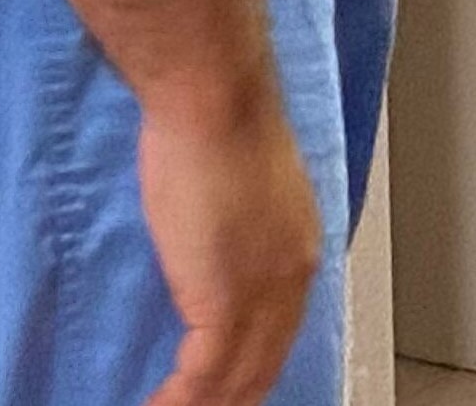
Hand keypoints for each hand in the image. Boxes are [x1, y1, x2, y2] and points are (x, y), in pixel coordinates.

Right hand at [136, 80, 322, 405]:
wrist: (211, 99)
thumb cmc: (210, 121)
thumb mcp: (231, 186)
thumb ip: (229, 228)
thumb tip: (208, 247)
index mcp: (297, 249)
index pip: (277, 332)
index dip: (247, 369)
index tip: (218, 386)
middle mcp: (292, 278)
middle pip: (263, 367)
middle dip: (229, 398)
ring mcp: (263, 295)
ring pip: (236, 381)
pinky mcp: (225, 303)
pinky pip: (204, 379)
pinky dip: (178, 403)